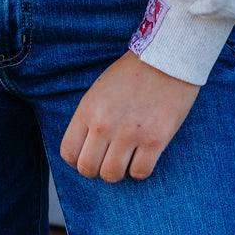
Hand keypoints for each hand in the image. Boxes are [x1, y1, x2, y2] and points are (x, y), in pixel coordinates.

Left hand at [59, 50, 199, 182]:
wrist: (166, 58)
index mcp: (88, 110)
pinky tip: (144, 155)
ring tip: (127, 157)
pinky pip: (140, 173)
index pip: (69, 152)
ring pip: (112, 175)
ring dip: (119, 171)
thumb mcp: (99, 90)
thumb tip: (86, 148)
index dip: (77, 161)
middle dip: (97, 169)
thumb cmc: (132, 73)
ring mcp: (129, 134)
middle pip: (88, 169)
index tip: (89, 157)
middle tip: (108, 159)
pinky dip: (140, 169)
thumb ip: (90, 118)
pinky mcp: (154, 140)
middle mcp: (104, 124)